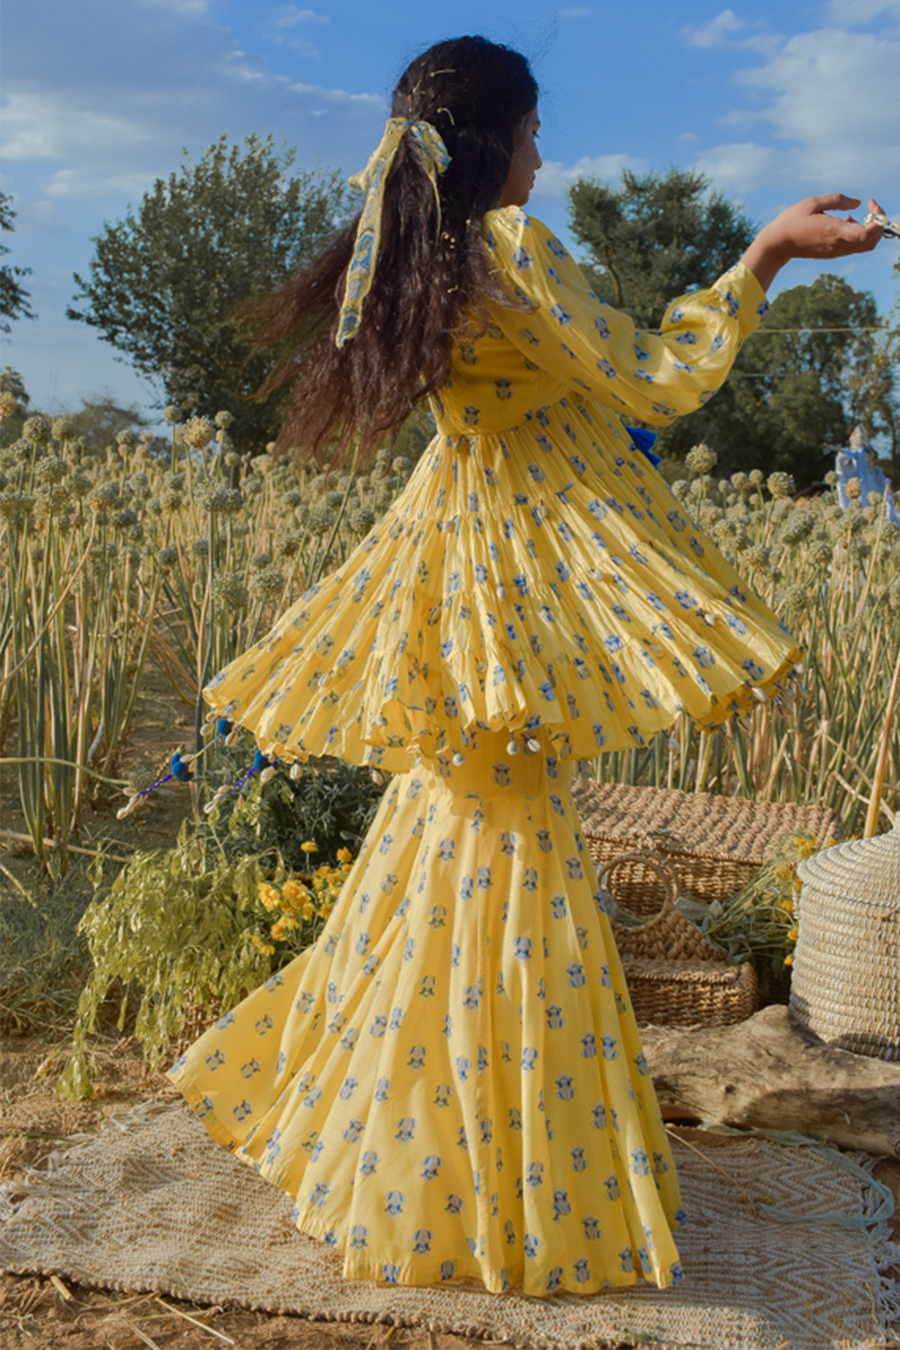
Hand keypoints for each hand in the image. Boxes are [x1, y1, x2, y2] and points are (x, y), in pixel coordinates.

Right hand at [741, 195, 885, 292]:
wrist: (777, 245)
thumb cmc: (791, 221)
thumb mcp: (812, 203)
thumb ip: (837, 200)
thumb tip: (857, 203)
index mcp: (834, 231)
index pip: (867, 233)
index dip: (878, 218)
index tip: (870, 203)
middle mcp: (838, 244)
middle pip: (872, 240)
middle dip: (879, 223)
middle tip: (871, 207)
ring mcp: (836, 251)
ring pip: (867, 245)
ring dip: (871, 229)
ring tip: (857, 215)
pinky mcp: (834, 253)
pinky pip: (856, 246)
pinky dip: (861, 234)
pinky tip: (848, 222)